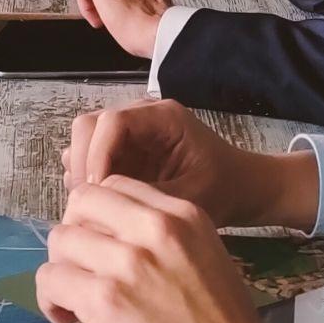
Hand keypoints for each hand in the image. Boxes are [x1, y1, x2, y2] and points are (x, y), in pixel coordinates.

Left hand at [35, 177, 264, 322]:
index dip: (97, 215)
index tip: (99, 245)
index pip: (114, 187)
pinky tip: (68, 319)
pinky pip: (51, 280)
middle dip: (74, 234)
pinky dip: (50, 300)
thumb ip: (163, 240)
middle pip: (81, 203)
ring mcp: (127, 262)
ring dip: (60, 270)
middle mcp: (154, 229)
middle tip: (82, 268)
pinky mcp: (105, 299)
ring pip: (60, 240)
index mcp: (182, 215)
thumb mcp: (205, 259)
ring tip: (74, 300)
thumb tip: (109, 241)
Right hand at [61, 100, 301, 227]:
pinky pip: (94, 156)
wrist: (241, 190)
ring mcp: (132, 132)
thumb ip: (148, 193)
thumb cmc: (224, 190)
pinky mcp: (126, 150)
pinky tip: (96, 204)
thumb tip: (101, 198)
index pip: (112, 122)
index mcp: (163, 117)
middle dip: (83, 162)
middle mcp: (142, 116)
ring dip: (81, 171)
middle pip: (90, 125)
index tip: (95, 191)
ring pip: (86, 140)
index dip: (96, 154)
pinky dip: (87, 177)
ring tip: (88, 206)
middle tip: (84, 203)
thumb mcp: (191, 197)